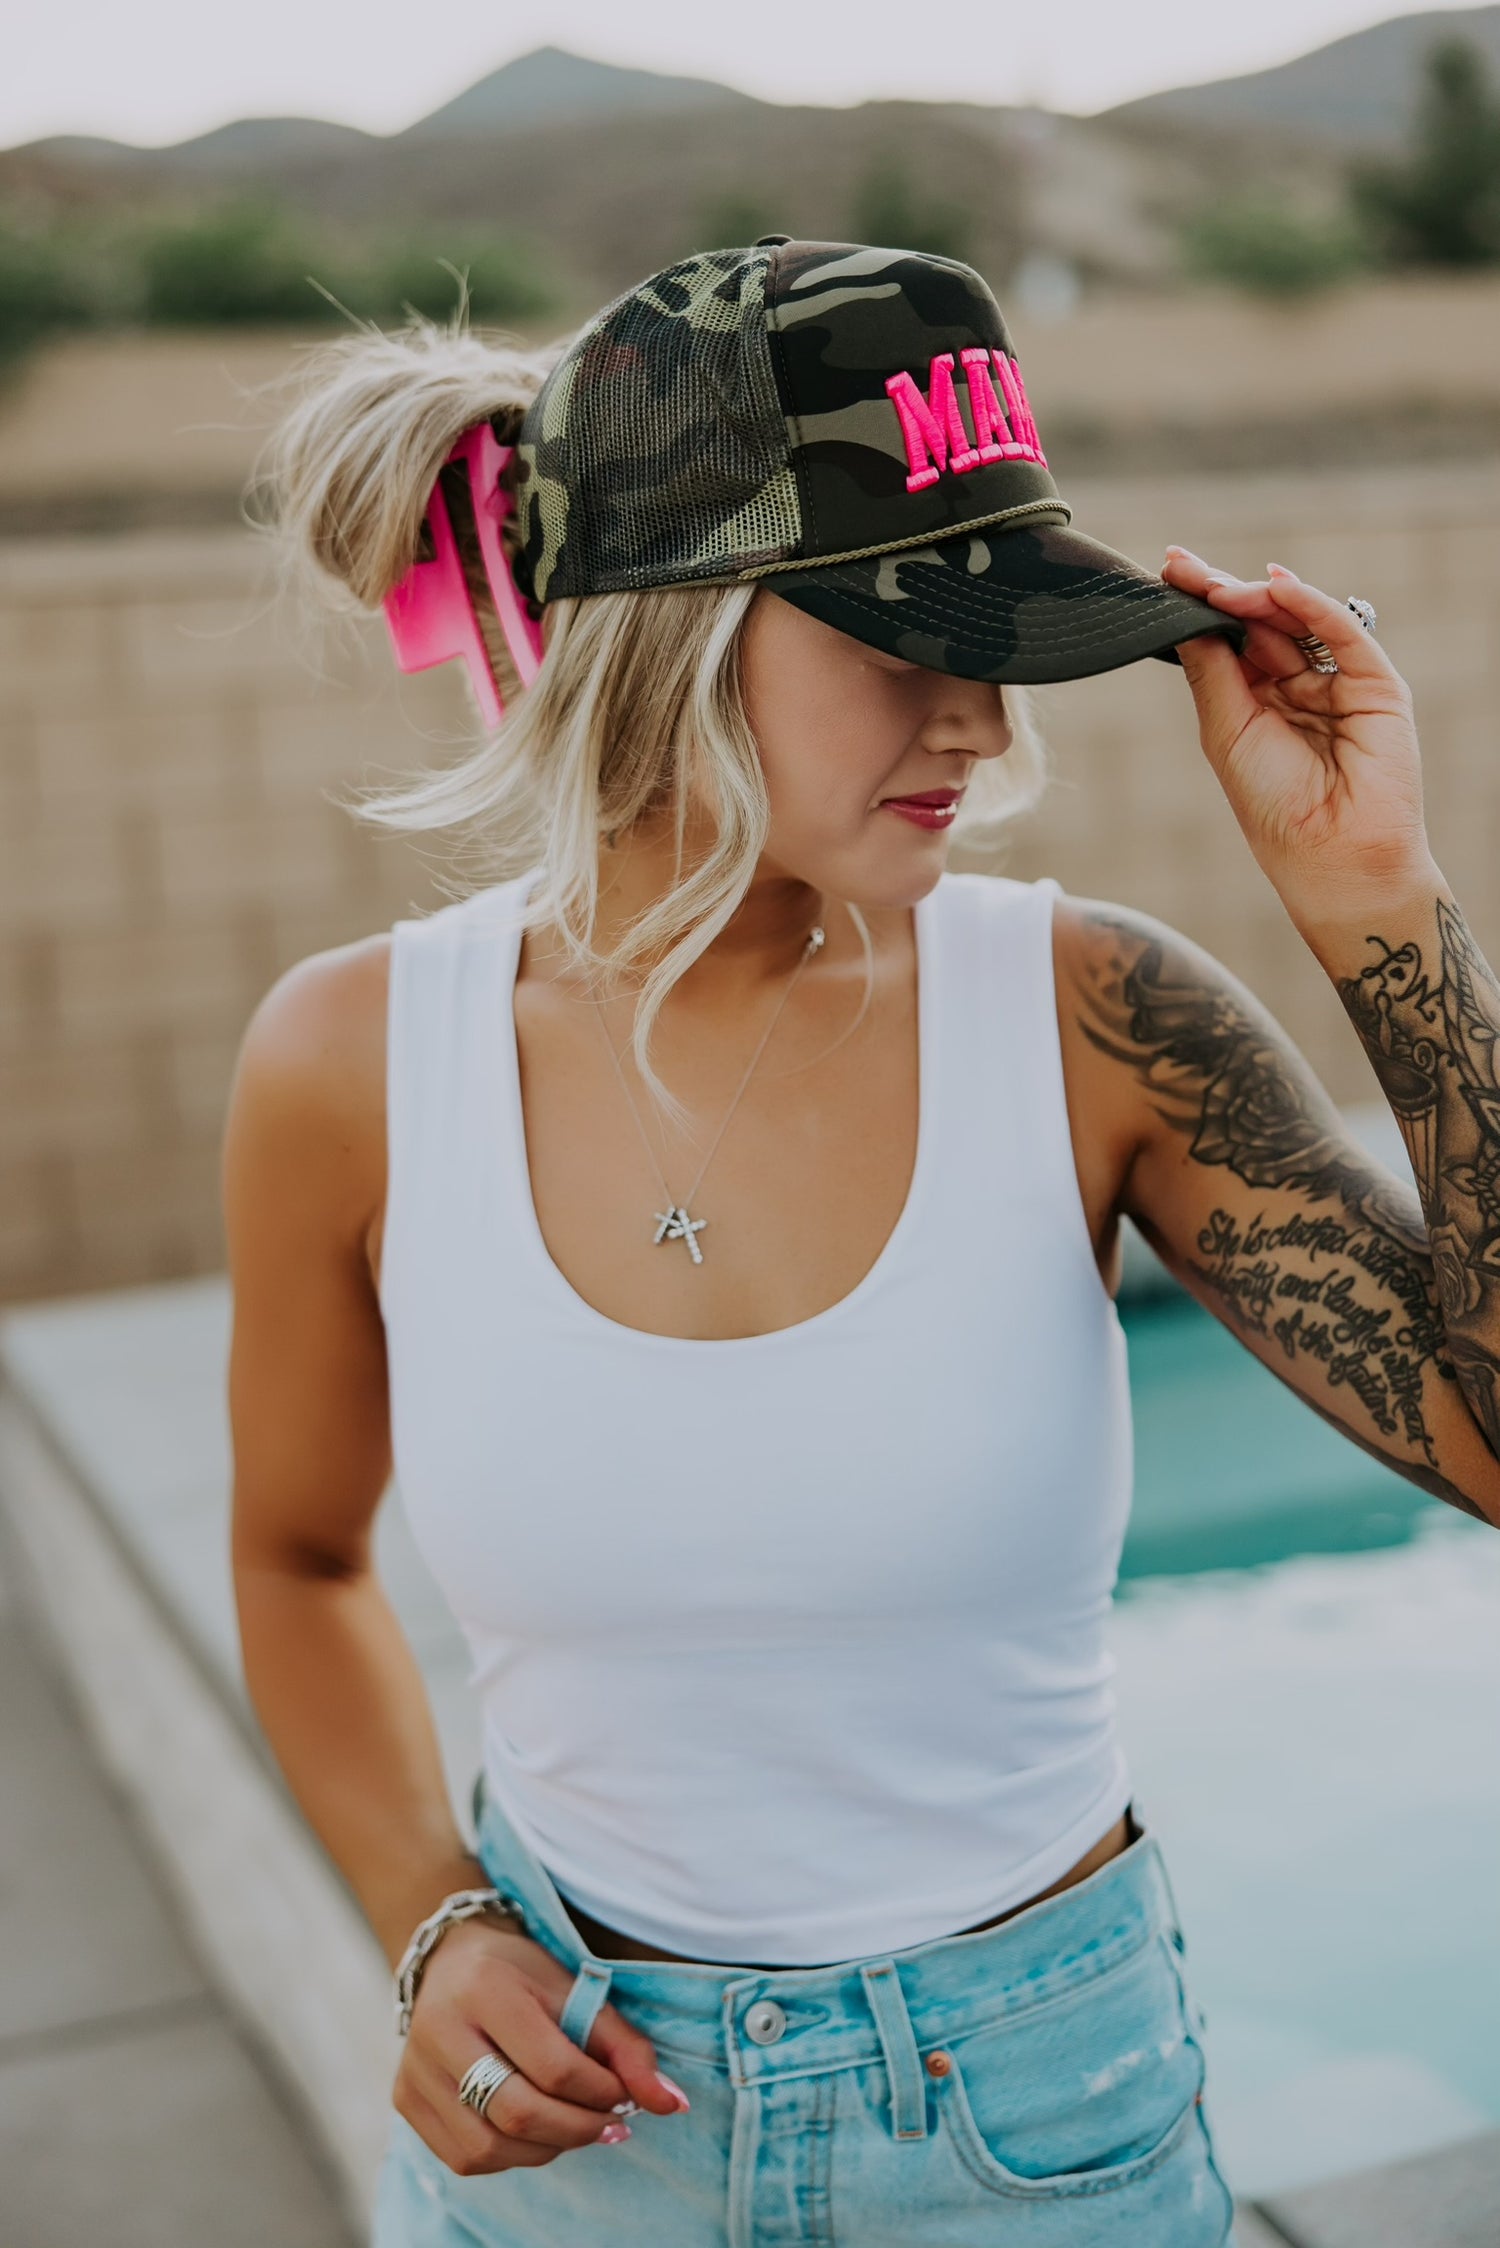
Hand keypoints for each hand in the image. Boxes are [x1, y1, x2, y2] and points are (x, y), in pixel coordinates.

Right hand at [394, 1917, 687, 2176]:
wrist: (450, 1959)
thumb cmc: (523, 1974)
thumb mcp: (576, 1989)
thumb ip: (625, 2046)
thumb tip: (673, 2104)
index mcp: (485, 1989)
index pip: (552, 2065)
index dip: (599, 2091)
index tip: (624, 2094)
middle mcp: (439, 2029)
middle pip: (517, 2112)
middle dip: (578, 2128)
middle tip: (611, 2123)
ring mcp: (415, 2069)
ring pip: (489, 2145)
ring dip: (547, 2148)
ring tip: (576, 2127)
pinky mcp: (405, 2100)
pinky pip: (465, 2157)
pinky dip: (511, 2155)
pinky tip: (534, 2132)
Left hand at [1159, 548, 1438, 941]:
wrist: (1330, 854)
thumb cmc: (1273, 806)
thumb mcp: (1226, 731)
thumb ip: (1211, 672)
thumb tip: (1188, 615)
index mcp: (1258, 703)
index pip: (1229, 641)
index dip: (1202, 606)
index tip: (1168, 570)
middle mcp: (1297, 687)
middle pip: (1259, 623)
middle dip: (1221, 592)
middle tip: (1182, 566)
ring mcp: (1337, 682)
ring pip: (1296, 621)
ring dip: (1255, 597)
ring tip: (1216, 586)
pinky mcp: (1375, 683)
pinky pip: (1342, 632)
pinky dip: (1309, 605)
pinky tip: (1274, 587)